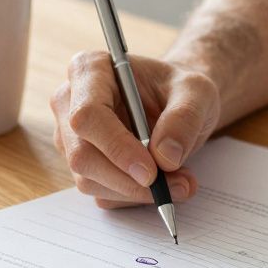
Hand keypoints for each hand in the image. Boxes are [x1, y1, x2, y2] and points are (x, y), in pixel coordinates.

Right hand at [50, 50, 219, 208]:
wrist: (177, 102)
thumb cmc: (180, 88)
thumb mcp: (197, 91)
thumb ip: (184, 118)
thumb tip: (164, 157)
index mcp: (89, 70)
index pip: (87, 115)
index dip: (116, 147)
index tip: (152, 171)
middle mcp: (70, 103)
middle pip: (82, 155)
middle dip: (129, 179)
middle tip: (177, 184)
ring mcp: (71, 137)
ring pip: (90, 180)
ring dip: (137, 191)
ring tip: (181, 181)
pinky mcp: (83, 165)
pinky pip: (102, 193)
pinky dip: (136, 196)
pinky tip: (165, 183)